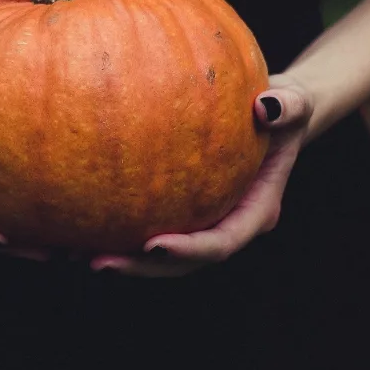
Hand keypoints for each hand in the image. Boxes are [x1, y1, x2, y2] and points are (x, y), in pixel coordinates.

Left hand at [90, 72, 313, 277]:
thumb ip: (288, 106)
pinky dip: (115, 229)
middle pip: (183, 263)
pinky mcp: (180, 210)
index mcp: (256, 211)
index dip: (189, 251)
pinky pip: (146, 224)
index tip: (154, 246)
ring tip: (75, 254)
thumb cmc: (283, 106)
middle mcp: (226, 224)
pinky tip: (76, 224)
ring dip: (121, 259)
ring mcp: (202, 221)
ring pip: (160, 255)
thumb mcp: (295, 100)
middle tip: (97, 263)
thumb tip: (266, 107)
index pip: (222, 243)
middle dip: (141, 268)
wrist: (271, 114)